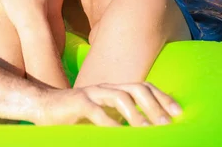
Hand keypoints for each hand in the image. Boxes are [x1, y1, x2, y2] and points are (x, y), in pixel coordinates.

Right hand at [35, 82, 181, 126]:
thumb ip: (120, 118)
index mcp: (115, 89)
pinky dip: (110, 123)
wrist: (42, 106)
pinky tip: (120, 134)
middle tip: (167, 124)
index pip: (144, 87)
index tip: (179, 114)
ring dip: (136, 113)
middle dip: (155, 104)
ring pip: (119, 96)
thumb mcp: (102, 115)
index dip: (163, 98)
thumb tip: (145, 130)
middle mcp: (106, 87)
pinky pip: (96, 111)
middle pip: (136, 88)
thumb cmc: (75, 114)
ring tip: (147, 129)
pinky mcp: (78, 102)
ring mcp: (92, 92)